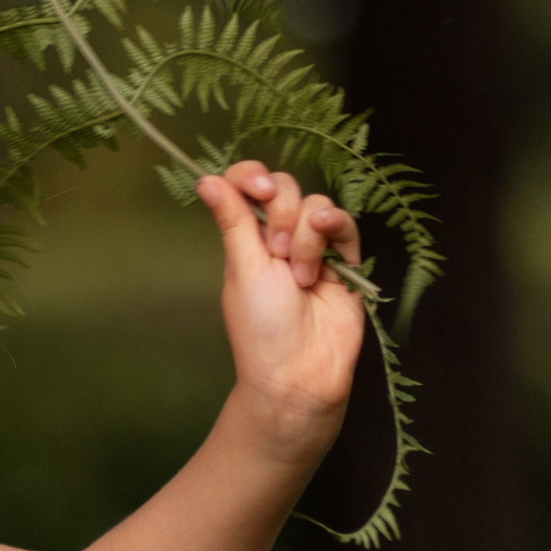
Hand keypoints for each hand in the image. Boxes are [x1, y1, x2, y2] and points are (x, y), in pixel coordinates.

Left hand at [198, 159, 365, 455]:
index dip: (251, 176)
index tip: (256, 190)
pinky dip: (335, 224)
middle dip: (282, 212)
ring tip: (301, 277)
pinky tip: (326, 237)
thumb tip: (205, 178)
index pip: (246, 185)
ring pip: (316, 203)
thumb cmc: (262, 330)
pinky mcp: (346, 261)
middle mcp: (279, 239)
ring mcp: (314, 248)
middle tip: (279, 254)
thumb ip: (232, 220)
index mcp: (246, 240)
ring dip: (307, 234)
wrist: (300, 374)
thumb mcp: (242, 269)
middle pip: (285, 186)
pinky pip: (345, 223)